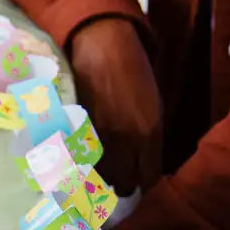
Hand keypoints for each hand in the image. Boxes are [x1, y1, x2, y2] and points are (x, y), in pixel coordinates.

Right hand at [69, 18, 163, 196]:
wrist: (102, 45)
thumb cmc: (134, 70)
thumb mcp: (154, 105)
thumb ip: (150, 139)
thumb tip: (144, 165)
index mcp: (149, 133)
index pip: (149, 178)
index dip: (144, 181)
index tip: (139, 178)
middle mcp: (124, 141)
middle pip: (124, 185)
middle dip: (124, 182)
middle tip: (121, 171)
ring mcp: (98, 138)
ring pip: (101, 177)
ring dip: (102, 174)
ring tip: (103, 162)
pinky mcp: (76, 133)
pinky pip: (83, 162)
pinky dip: (85, 163)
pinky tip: (88, 153)